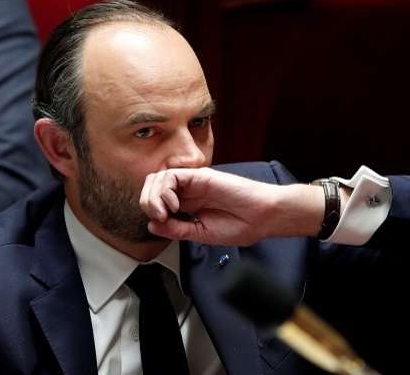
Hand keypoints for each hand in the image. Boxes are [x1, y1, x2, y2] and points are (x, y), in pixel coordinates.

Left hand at [139, 167, 322, 244]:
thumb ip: (176, 229)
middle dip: (147, 202)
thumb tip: (152, 225)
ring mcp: (193, 182)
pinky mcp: (200, 175)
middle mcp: (188, 191)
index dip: (151, 212)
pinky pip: (172, 176)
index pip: (156, 201)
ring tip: (165, 212)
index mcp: (188, 205)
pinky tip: (174, 204)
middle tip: (158, 217)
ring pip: (158, 179)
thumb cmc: (240, 225)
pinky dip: (165, 189)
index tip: (160, 225)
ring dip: (154, 197)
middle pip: (152, 187)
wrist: (262, 217)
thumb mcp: (200, 234)